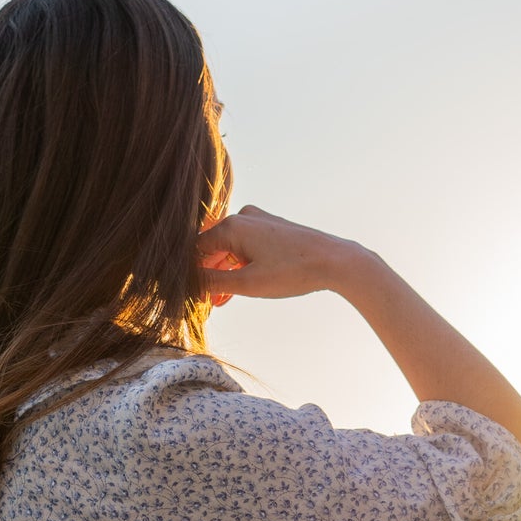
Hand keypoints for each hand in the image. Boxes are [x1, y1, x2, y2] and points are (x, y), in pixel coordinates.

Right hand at [197, 206, 360, 301]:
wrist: (333, 261)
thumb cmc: (292, 272)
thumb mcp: (248, 283)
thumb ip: (213, 282)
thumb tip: (188, 284)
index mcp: (231, 226)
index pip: (196, 250)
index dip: (190, 273)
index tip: (188, 294)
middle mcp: (242, 217)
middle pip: (211, 248)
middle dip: (207, 275)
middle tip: (204, 303)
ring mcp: (258, 221)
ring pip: (228, 248)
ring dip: (223, 273)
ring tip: (220, 301)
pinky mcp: (271, 228)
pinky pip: (244, 246)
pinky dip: (238, 265)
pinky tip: (237, 286)